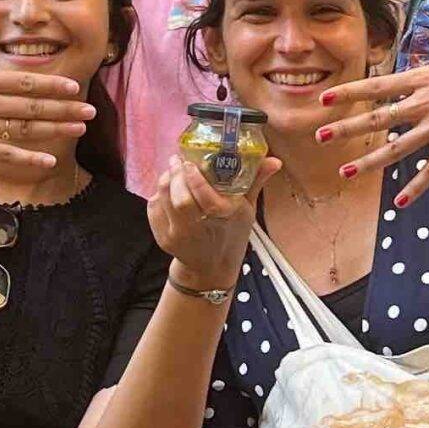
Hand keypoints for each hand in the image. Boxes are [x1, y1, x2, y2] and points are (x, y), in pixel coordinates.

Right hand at [0, 5, 93, 177]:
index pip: (24, 83)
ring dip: (55, 129)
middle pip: (32, 108)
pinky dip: (28, 158)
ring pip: (25, 130)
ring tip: (80, 128)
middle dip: (64, 108)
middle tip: (91, 111)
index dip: (51, 85)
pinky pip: (4, 155)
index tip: (74, 86)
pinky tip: (50, 161)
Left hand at [149, 148, 279, 286]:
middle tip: (179, 160)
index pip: (207, 201)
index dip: (196, 179)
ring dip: (167, 180)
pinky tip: (169, 187)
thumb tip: (275, 160)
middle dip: (177, 175)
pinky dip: (159, 193)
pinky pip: (153, 207)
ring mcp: (175, 236)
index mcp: (223, 221)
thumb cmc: (231, 234)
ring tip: (173, 169)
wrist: (209, 267)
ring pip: (163, 200)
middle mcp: (197, 231)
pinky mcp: (160, 237)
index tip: (191, 163)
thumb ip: (256, 181)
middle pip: (180, 200)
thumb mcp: (247, 211)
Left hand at [315, 0, 428, 206]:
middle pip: (379, 119)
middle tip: (319, 136)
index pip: (379, 86)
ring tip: (344, 172)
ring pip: (398, 149)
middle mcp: (426, 105)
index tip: (325, 98)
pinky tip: (399, 203)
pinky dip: (416, 186)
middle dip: (347, 128)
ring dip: (370, 162)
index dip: (350, 92)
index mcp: (425, 79)